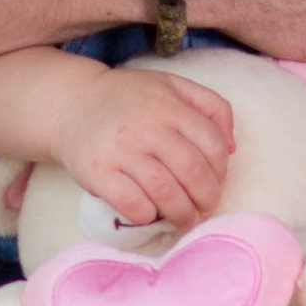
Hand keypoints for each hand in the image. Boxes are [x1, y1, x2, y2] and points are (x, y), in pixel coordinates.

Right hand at [54, 71, 235, 229]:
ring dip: (182, 214)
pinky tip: (150, 214)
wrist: (72, 103)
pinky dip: (148, 216)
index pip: (212, 143)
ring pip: (166, 192)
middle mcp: (147, 126)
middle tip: (204, 208)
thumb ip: (210, 106)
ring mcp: (121, 150)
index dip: (221, 170)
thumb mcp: (172, 86)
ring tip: (184, 220)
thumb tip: (232, 148)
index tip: (216, 182)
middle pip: (193, 171)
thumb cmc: (129, 98)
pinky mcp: (98, 172)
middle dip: (206, 197)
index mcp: (169, 105)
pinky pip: (133, 204)